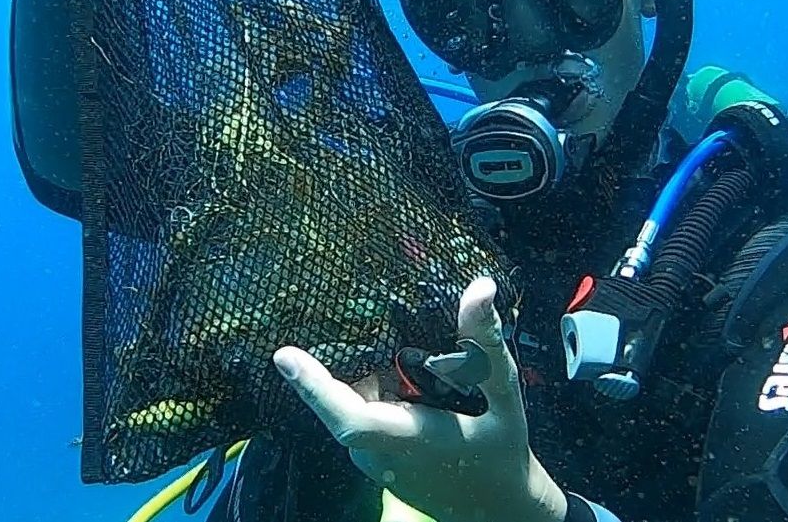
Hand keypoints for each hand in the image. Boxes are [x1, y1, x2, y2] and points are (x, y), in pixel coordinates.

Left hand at [275, 278, 568, 521]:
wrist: (496, 507)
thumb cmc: (501, 449)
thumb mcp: (503, 392)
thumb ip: (484, 341)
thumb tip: (480, 287)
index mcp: (408, 438)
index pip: (349, 417)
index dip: (313, 388)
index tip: (284, 356)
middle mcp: (378, 452)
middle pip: (349, 392)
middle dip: (361, 355)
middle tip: (380, 317)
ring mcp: (370, 458)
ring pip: (357, 398)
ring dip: (378, 374)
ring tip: (416, 362)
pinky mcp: (370, 458)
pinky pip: (362, 410)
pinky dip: (380, 390)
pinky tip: (412, 381)